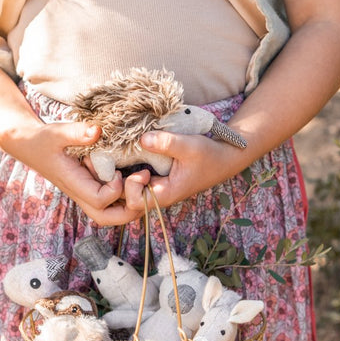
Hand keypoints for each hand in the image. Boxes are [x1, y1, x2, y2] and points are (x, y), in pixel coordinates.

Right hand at [4, 119, 149, 225]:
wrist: (29, 146)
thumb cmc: (42, 140)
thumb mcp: (56, 132)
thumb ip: (76, 133)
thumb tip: (98, 131)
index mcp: (73, 183)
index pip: (99, 200)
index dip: (114, 190)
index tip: (118, 171)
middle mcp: (81, 194)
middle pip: (107, 218)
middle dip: (129, 209)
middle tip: (141, 184)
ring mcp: (86, 194)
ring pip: (110, 213)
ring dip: (129, 203)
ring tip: (137, 179)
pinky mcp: (90, 189)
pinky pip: (110, 202)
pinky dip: (124, 195)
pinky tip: (128, 174)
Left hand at [123, 131, 242, 209]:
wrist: (222, 159)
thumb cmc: (208, 155)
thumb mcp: (189, 145)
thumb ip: (166, 143)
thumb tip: (142, 139)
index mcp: (165, 194)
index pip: (134, 202)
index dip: (131, 186)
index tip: (142, 170)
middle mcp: (157, 196)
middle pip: (125, 201)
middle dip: (117, 186)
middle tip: (119, 166)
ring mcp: (155, 190)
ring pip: (127, 194)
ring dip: (120, 180)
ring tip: (119, 162)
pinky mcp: (155, 182)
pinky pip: (134, 185)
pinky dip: (126, 175)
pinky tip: (125, 160)